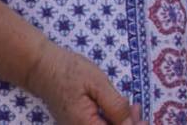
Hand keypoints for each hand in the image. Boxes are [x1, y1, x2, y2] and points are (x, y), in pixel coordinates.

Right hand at [24, 40, 142, 124]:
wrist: (42, 67)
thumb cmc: (69, 71)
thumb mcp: (97, 83)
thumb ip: (115, 106)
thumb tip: (130, 123)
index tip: (145, 120)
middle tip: (139, 109)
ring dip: (122, 123)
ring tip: (135, 108)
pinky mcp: (77, 124)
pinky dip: (112, 120)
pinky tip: (121, 108)